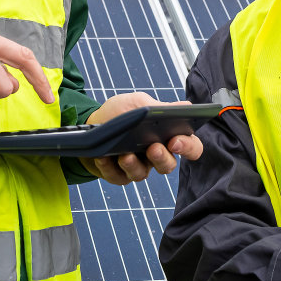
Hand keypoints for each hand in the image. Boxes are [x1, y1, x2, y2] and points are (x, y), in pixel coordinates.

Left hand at [80, 93, 204, 184]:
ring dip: (133, 165)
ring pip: (142, 175)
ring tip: (125, 154)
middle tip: (153, 148)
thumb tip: (185, 106)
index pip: (190, 146)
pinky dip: (109, 167)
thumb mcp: (138, 103)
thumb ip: (158, 107)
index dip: (188, 147)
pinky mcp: (119, 176)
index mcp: (168, 136)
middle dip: (162, 158)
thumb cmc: (119, 113)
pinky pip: (117, 177)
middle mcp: (156, 155)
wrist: (90, 123)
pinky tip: (103, 157)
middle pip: (168, 165)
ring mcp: (138, 167)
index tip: (176, 140)